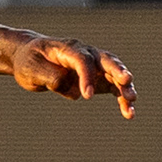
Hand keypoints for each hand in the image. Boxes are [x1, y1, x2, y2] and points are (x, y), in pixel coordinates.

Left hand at [10, 33, 137, 115]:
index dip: (86, 76)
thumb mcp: (31, 69)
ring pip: (114, 74)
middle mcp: (85, 53)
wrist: (30, 58)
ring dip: (124, 87)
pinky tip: (129, 113)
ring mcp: (93, 66)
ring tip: (132, 100)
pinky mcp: (96, 78)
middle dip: (117, 71)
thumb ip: (51, 77)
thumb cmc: (30, 61)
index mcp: (68, 48)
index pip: (82, 60)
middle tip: (127, 81)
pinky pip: (113, 87)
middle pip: (105, 61)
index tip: (86, 96)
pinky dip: (122, 98)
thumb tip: (73, 90)